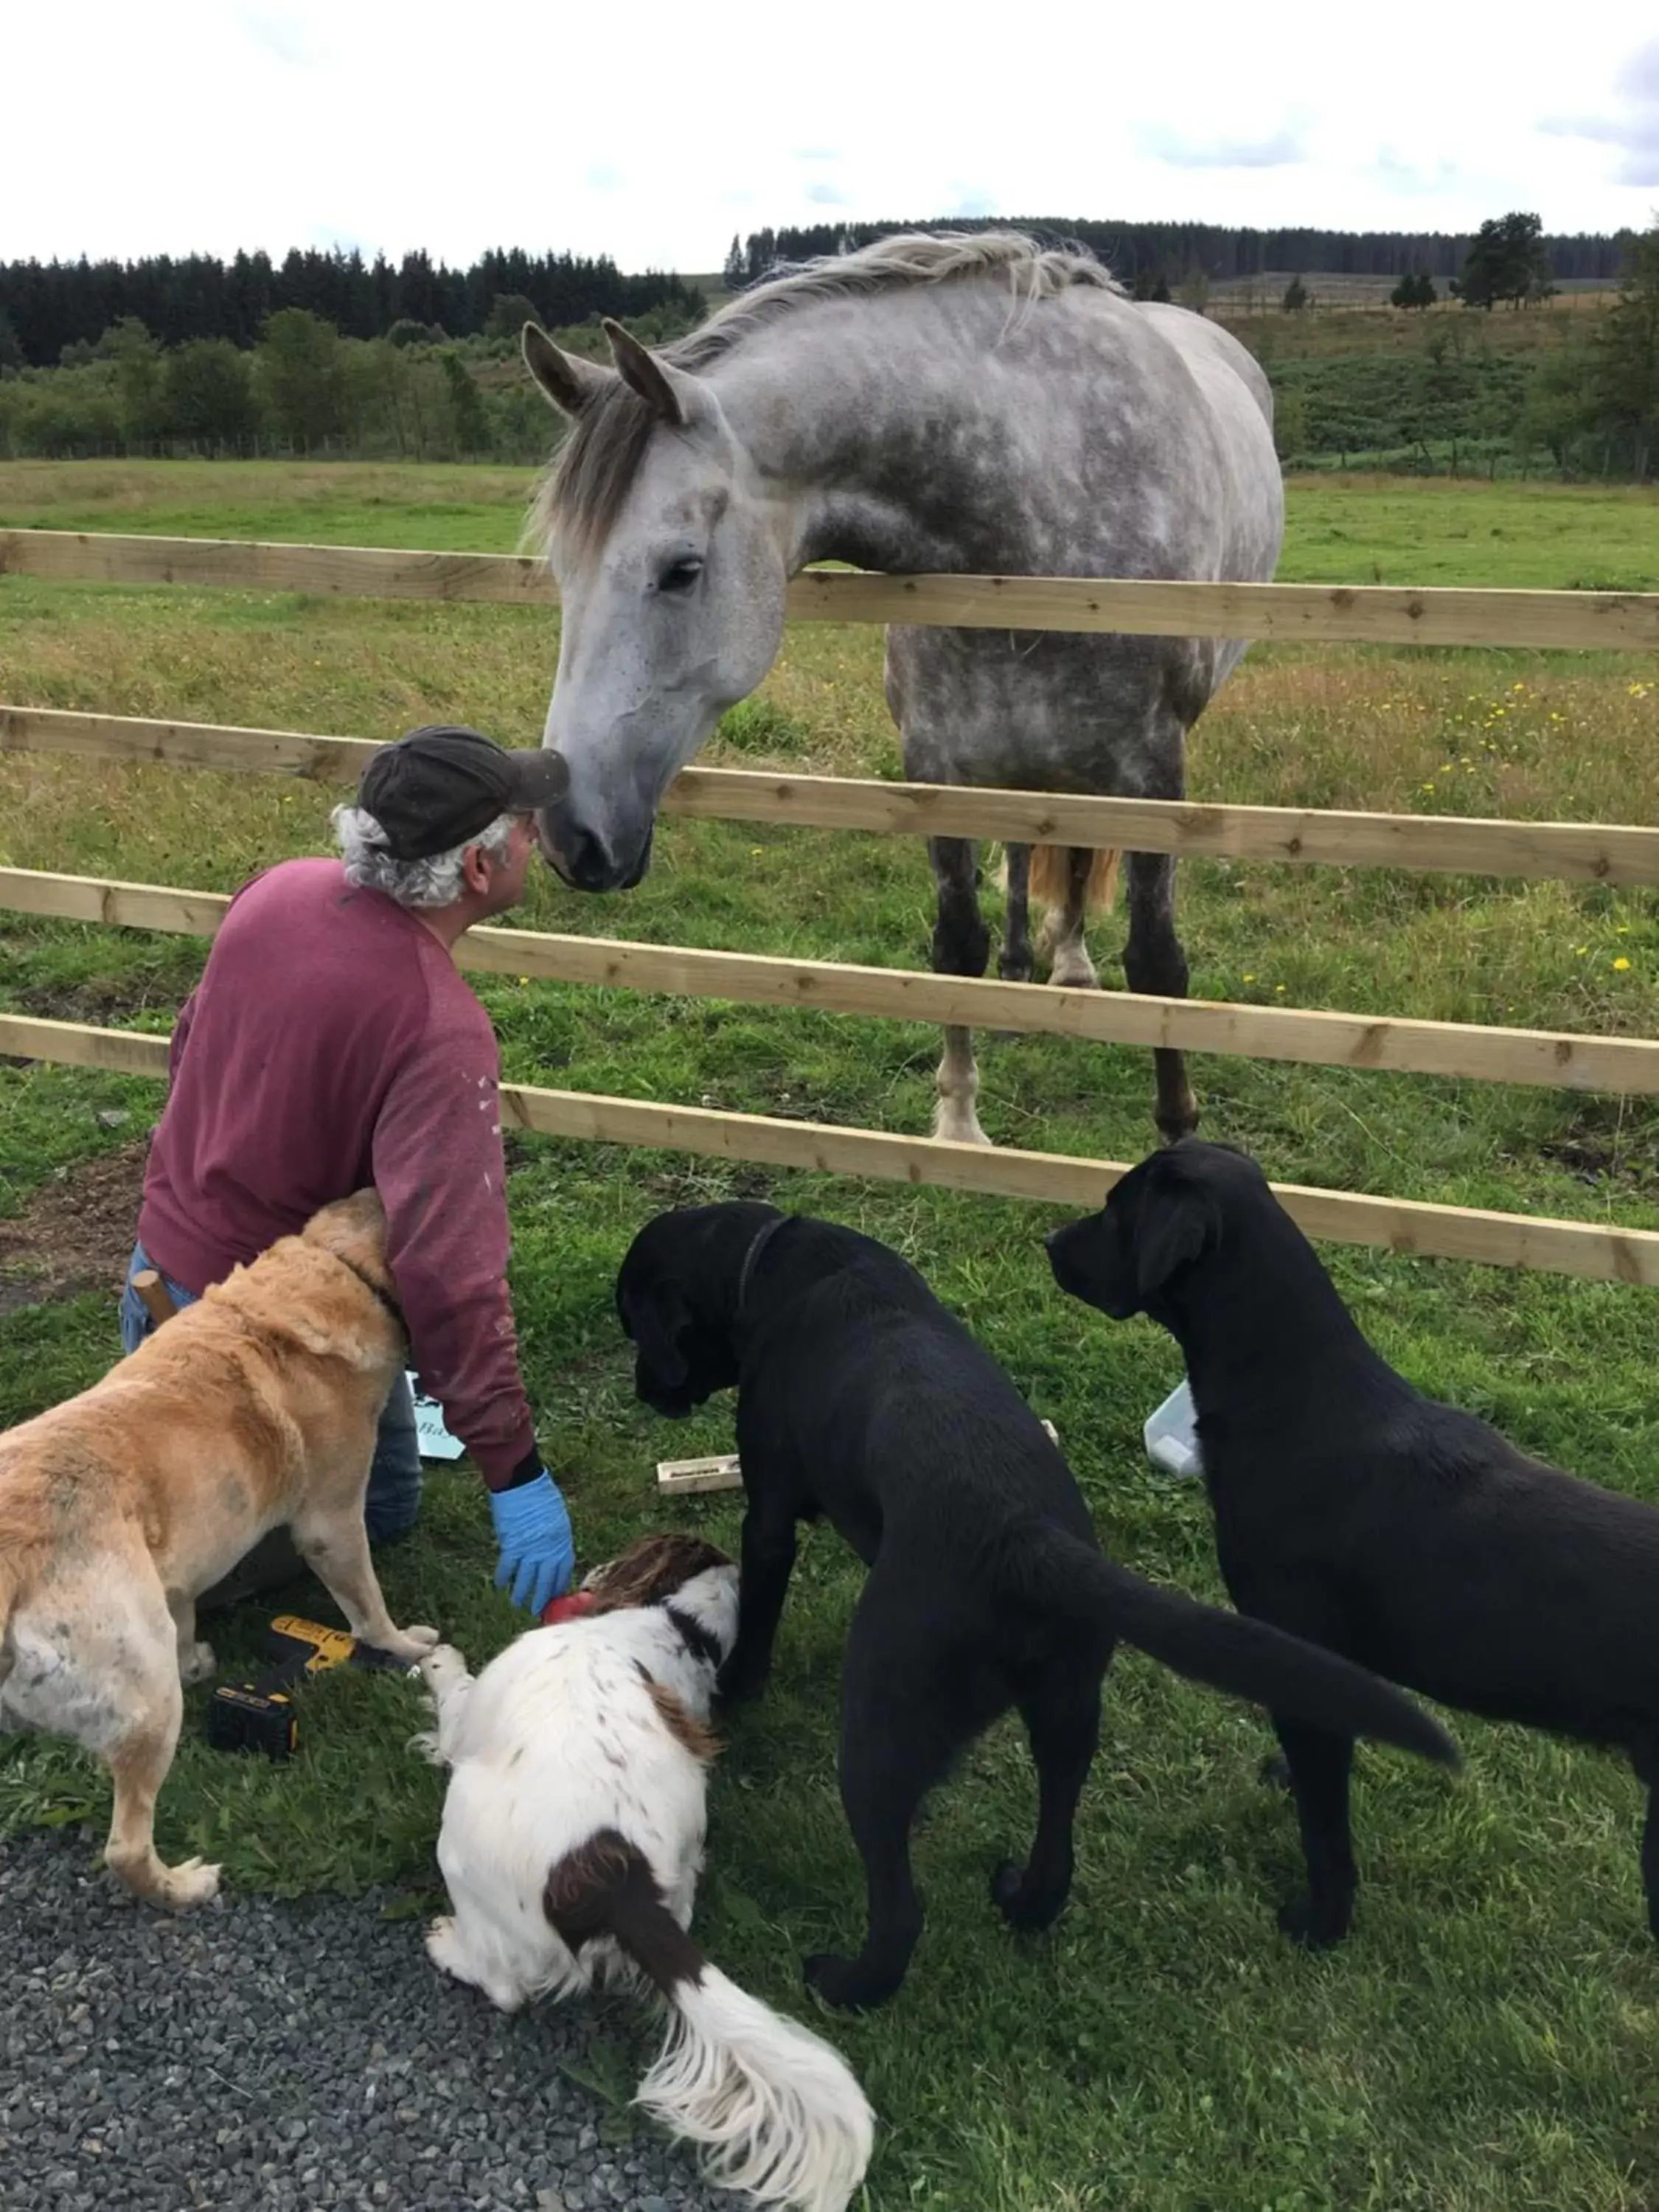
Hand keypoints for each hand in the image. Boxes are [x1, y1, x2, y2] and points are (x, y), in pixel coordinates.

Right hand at [489, 1469, 574, 1613]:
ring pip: (525, 1579)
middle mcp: (547, 1549)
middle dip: (542, 1598)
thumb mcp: (559, 1518)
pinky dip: (503, 1577)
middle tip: (537, 1610)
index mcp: (562, 1541)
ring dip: (521, 1593)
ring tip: (518, 1604)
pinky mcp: (511, 1545)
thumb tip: (554, 1555)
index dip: (558, 1586)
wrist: (523, 1482)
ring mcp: (529, 1549)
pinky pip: (507, 1567)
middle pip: (545, 1581)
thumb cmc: (543, 1495)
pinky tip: (501, 1585)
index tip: (556, 1596)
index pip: (562, 1572)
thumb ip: (557, 1539)